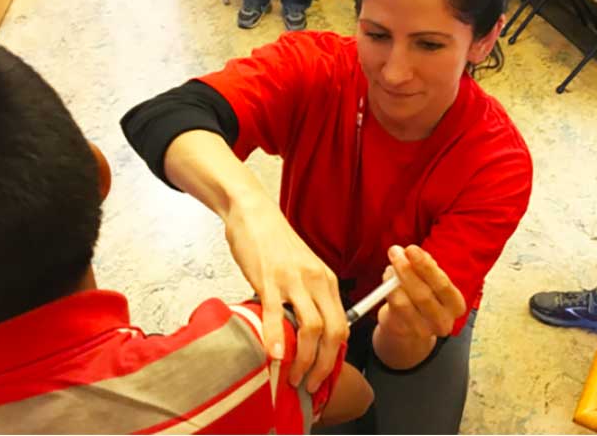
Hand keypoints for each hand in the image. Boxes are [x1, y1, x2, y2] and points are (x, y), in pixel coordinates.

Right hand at [225, 194, 347, 392]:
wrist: (254, 212)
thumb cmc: (273, 243)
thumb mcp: (300, 270)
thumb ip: (305, 297)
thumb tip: (301, 332)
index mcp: (326, 281)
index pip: (342, 325)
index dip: (336, 355)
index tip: (325, 374)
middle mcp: (316, 280)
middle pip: (333, 331)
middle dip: (325, 364)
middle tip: (312, 384)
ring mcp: (293, 279)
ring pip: (312, 326)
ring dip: (305, 358)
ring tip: (293, 376)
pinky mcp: (269, 277)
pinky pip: (277, 312)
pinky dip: (277, 337)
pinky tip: (273, 355)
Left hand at [373, 244, 465, 367]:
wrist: (411, 327)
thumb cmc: (424, 297)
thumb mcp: (431, 281)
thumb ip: (427, 267)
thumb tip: (415, 254)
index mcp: (456, 305)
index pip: (443, 284)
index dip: (425, 266)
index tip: (411, 249)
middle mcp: (443, 320)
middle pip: (423, 294)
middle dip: (406, 269)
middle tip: (395, 251)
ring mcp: (423, 330)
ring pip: (405, 302)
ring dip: (394, 279)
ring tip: (391, 266)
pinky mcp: (404, 331)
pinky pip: (393, 308)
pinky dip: (388, 289)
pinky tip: (387, 278)